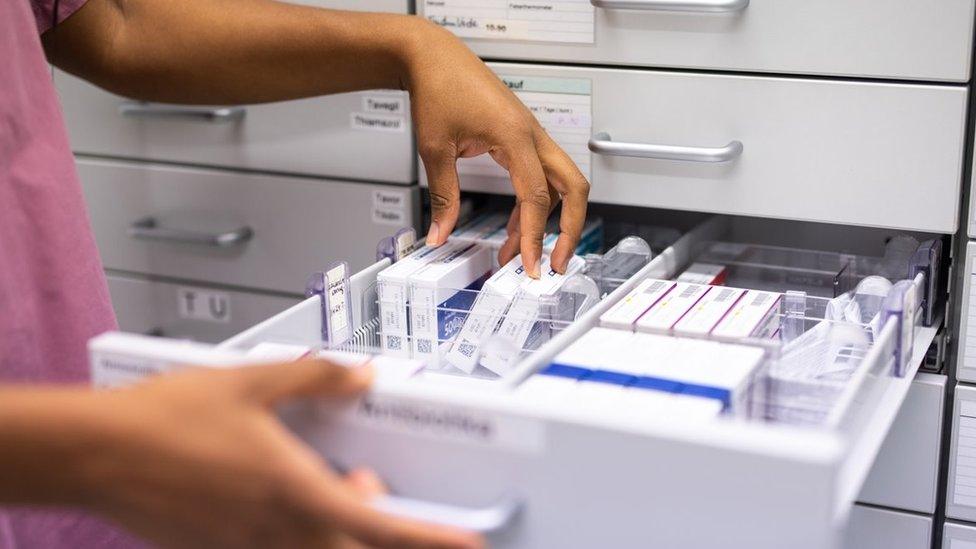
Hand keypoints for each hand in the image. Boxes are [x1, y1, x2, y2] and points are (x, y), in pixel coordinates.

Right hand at [75, 359, 483, 548]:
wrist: (97, 451)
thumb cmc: (165, 419)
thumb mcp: (252, 381)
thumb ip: (316, 378)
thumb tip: (359, 377)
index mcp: (294, 492)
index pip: (378, 527)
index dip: (428, 539)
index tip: (464, 543)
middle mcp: (276, 530)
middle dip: (378, 527)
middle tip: (370, 486)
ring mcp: (246, 546)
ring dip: (337, 527)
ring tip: (331, 484)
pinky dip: (296, 531)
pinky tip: (277, 494)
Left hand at [405, 20, 589, 276]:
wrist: (433, 56)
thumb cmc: (437, 88)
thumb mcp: (435, 148)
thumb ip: (443, 196)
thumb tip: (440, 234)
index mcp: (516, 136)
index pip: (537, 197)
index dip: (536, 236)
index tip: (530, 265)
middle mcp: (532, 135)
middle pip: (574, 188)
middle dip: (569, 229)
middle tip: (553, 263)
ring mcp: (530, 135)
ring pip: (559, 184)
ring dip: (546, 221)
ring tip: (520, 254)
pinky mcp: (521, 137)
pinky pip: (538, 176)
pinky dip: (531, 205)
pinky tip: (514, 229)